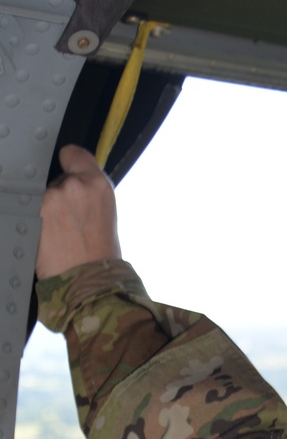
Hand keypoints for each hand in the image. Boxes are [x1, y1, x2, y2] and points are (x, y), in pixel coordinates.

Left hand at [36, 145, 120, 279]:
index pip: (73, 154)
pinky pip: (29, 209)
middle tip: (69, 223)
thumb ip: (89, 194)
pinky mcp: (33, 213)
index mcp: (98, 184)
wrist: (90, 284)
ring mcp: (51, 198)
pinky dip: (35, 221)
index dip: (69, 164)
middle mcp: (74, 185)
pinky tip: (47, 238)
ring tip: (59, 235)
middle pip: (57, 179)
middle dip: (60, 196)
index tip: (67, 172)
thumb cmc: (101, 257)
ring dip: (46, 210)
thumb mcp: (105, 216)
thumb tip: (71, 184)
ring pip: (42, 195)